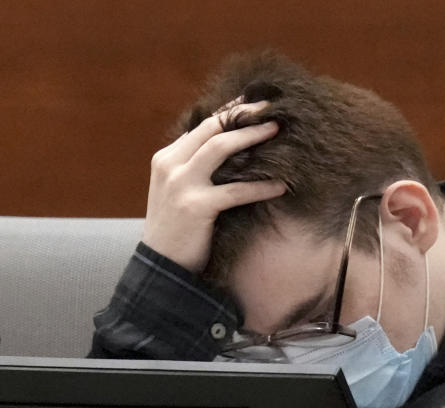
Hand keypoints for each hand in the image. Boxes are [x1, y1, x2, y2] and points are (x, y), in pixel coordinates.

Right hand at [142, 100, 285, 273]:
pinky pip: (235, 191)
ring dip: (252, 137)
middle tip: (271, 109)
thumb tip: (233, 150)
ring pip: (221, 148)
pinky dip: (261, 187)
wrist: (161, 265)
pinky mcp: (196, 206)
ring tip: (277, 131)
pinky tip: (281, 185)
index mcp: (166, 158)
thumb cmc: (178, 229)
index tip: (253, 102)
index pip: (201, 125)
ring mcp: (181, 185)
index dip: (229, 111)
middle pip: (211, 129)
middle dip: (243, 115)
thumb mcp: (179, 191)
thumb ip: (197, 168)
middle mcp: (171, 165)